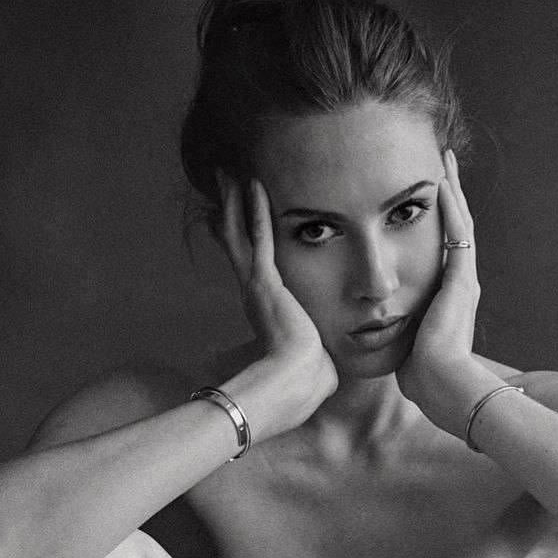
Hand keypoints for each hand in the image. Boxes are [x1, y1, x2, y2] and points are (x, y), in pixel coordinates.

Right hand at [215, 171, 337, 440]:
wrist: (295, 387)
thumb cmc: (306, 383)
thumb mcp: (314, 363)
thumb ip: (318, 359)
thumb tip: (331, 373)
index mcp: (267, 310)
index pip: (253, 264)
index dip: (244, 238)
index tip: (236, 217)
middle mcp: (255, 294)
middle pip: (237, 241)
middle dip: (231, 209)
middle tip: (225, 180)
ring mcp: (258, 287)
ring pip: (240, 234)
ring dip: (236, 201)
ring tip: (230, 171)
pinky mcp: (266, 284)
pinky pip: (259, 239)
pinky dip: (254, 211)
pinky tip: (252, 184)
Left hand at [395, 150, 497, 436]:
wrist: (443, 387)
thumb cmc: (425, 378)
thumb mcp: (411, 349)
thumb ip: (403, 335)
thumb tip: (383, 336)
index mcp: (451, 301)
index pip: (446, 252)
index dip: (440, 224)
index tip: (430, 199)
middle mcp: (463, 286)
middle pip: (458, 230)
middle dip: (451, 198)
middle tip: (443, 165)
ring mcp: (465, 282)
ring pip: (461, 225)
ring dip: (453, 192)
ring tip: (444, 162)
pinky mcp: (461, 282)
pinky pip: (458, 236)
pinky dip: (451, 209)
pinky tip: (442, 184)